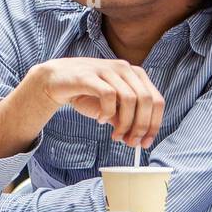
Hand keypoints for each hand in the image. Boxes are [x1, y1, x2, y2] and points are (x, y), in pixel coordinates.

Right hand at [32, 57, 163, 147]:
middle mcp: (125, 69)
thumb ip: (124, 119)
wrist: (54, 81)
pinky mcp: (91, 75)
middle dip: (141, 126)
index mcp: (135, 75)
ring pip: (130, 99)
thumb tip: (137, 138)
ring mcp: (108, 69)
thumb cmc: (85, 94)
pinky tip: (100, 120)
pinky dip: (108, 112)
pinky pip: (109, 95)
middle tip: (130, 142)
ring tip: (115, 135)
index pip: (157, 100)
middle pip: (147, 100)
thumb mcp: (110, 108)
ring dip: (125, 123)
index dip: (155, 124)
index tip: (146, 143)